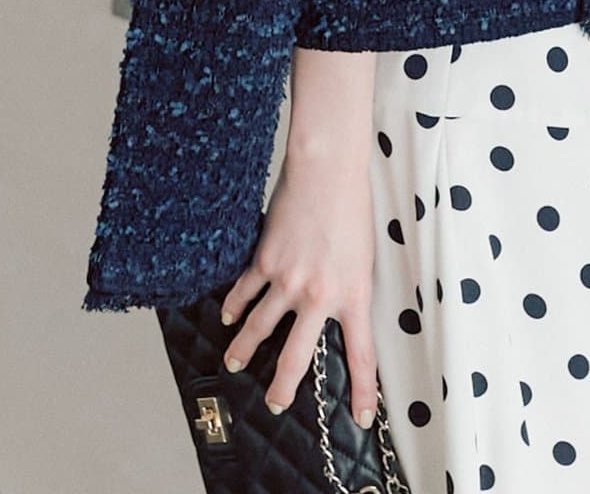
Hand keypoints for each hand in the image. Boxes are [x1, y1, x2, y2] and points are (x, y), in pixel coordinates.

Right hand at [218, 143, 378, 429]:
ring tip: (234, 362)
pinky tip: (226, 315)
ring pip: (260, 328)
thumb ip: (348, 288)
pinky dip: (233, 306)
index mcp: (352, 296)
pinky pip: (245, 292)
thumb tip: (334, 311)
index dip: (363, 391)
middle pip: (296, 357)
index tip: (362, 417)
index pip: (362, 355)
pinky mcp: (266, 260)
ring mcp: (288, 280)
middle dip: (283, 386)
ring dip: (244, 348)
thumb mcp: (363, 257)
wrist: (328, 172)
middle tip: (275, 403)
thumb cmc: (352, 209)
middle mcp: (319, 296)